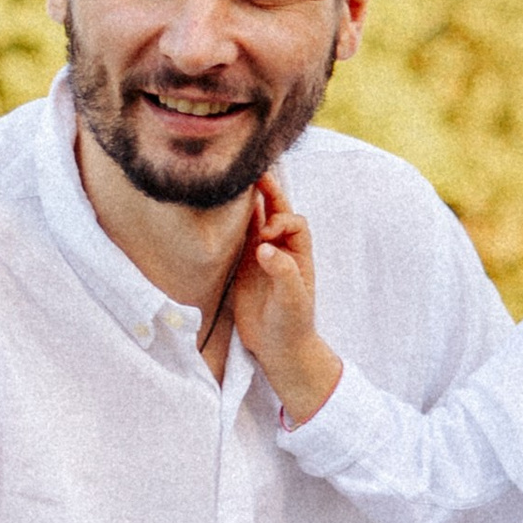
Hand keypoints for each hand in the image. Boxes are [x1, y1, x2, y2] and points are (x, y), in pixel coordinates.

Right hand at [232, 180, 342, 423]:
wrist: (279, 349)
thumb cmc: (293, 324)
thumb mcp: (292, 300)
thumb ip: (283, 272)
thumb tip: (264, 247)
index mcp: (300, 254)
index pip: (294, 222)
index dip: (280, 220)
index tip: (266, 236)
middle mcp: (282, 249)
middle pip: (276, 211)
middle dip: (268, 192)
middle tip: (254, 173)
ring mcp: (262, 255)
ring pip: (256, 220)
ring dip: (248, 202)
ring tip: (235, 181)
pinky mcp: (243, 265)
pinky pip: (238, 236)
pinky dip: (232, 222)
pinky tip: (222, 209)